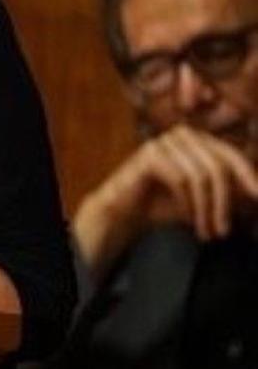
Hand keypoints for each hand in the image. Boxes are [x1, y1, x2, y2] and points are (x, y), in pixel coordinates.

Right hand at [75, 126, 257, 268]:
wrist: (124, 212)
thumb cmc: (164, 204)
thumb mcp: (203, 198)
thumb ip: (227, 192)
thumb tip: (256, 194)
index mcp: (199, 140)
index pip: (232, 156)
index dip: (249, 177)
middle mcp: (184, 135)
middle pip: (219, 168)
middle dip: (224, 204)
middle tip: (224, 232)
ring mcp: (165, 142)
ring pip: (202, 177)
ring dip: (207, 210)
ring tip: (207, 233)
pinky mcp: (150, 154)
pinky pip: (181, 180)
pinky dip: (187, 204)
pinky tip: (186, 218)